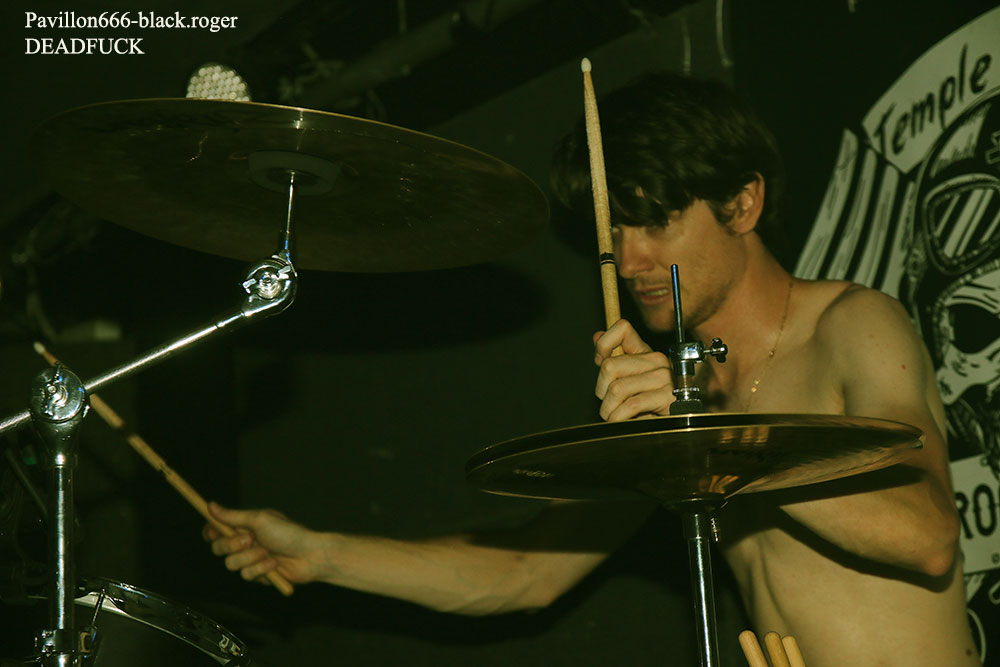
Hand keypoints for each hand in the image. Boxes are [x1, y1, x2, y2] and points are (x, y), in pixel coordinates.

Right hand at [204, 502, 319, 587]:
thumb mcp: (260, 520)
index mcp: (245, 525)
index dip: (211, 532)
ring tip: (268, 552)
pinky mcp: (258, 574)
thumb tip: (211, 505)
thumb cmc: (289, 533)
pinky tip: (274, 564)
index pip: (217, 529)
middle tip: (249, 539)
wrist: (310, 556)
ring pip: (231, 564)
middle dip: (232, 545)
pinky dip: (260, 569)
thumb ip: (233, 516)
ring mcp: (251, 559)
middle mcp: (246, 541)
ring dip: (250, 558)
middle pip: (218, 548)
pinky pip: (246, 575)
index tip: (212, 533)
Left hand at [593, 319, 673, 420]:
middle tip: (608, 403)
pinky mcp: (668, 398)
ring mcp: (664, 378)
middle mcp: (656, 361)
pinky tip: (621, 421)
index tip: (600, 362)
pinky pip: (631, 406)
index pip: (622, 329)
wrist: (676, 424)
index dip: (604, 344)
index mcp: (645, 352)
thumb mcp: (629, 380)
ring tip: (613, 416)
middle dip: (601, 390)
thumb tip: (597, 336)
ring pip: (617, 389)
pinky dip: (618, 418)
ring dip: (608, 409)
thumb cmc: (650, 404)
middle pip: (610, 366)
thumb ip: (614, 359)